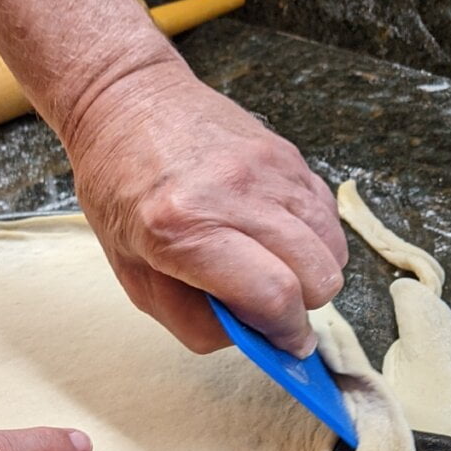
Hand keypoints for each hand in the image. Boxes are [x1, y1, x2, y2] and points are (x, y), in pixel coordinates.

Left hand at [66, 60, 347, 356]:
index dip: (287, 334)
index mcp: (183, 229)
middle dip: (302, 307)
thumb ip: (192, 319)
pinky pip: (327, 215)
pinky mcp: (287, 153)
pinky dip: (313, 238)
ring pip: (332, 247)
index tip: (287, 347)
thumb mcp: (133, 275)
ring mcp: (268, 168)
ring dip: (312, 272)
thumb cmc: (118, 192)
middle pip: (317, 276)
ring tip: (271, 268)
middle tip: (271, 308)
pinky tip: (275, 236)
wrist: (126, 103)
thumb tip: (251, 338)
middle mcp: (234, 194)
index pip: (273, 295)